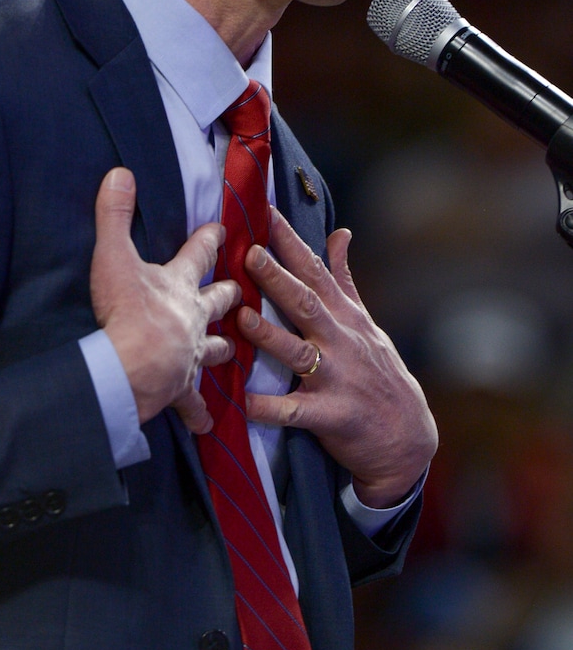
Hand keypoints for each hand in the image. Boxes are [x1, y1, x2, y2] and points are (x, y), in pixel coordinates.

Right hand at [90, 168, 239, 433]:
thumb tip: (120, 174)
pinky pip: (192, 403)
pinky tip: (206, 424)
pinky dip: (198, 412)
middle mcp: (193, 319)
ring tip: (231, 353)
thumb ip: (115, 215)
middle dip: (229, 295)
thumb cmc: (127, 310)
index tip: (224, 230)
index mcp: (180, 285)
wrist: (135, 366)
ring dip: (221, 350)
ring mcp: (189, 355)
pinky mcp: (180, 388)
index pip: (199, 254)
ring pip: (213, 351)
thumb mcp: (115, 255)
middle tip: (240, 291)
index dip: (210, 240)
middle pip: (217, 303)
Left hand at [238, 207, 437, 507]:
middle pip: (305, 303)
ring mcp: (335, 378)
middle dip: (278, 277)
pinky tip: (244, 402)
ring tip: (242, 318)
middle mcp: (340, 341)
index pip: (315, 270)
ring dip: (269, 335)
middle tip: (249, 252)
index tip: (266, 213)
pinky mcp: (330, 415)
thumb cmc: (379, 372)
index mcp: (344, 316)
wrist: (407, 436)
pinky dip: (269, 407)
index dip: (290, 241)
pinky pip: (295, 412)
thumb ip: (344, 279)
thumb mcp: (365, 322)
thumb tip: (339, 232)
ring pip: (297, 353)